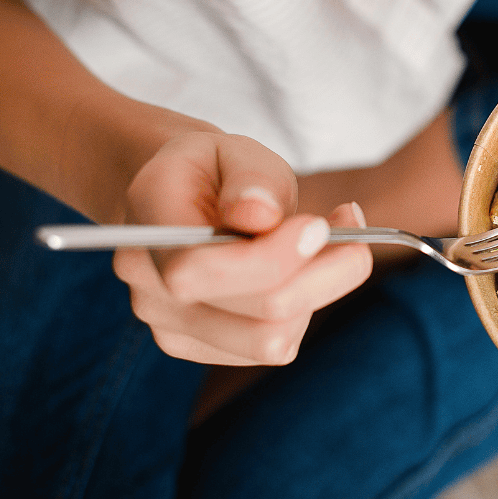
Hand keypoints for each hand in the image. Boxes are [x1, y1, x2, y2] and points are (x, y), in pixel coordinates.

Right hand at [113, 132, 372, 364]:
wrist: (184, 198)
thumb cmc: (217, 171)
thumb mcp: (236, 150)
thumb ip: (252, 177)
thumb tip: (259, 215)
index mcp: (147, 224)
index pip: (196, 271)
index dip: (269, 258)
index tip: (319, 226)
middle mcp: (148, 286)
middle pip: (253, 316)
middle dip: (320, 273)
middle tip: (350, 222)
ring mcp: (169, 326)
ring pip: (271, 340)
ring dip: (317, 291)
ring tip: (328, 241)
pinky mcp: (201, 348)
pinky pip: (271, 347)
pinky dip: (303, 308)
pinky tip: (304, 268)